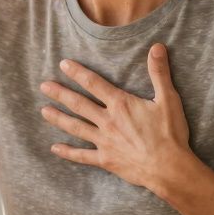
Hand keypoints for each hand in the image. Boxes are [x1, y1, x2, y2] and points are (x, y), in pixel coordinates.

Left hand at [38, 43, 193, 191]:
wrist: (169, 168)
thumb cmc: (170, 134)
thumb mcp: (168, 99)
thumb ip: (159, 72)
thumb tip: (157, 47)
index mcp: (120, 104)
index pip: (94, 83)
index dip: (77, 73)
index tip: (63, 64)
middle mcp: (107, 121)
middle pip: (78, 104)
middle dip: (60, 94)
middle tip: (44, 86)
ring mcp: (104, 141)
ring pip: (76, 127)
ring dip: (59, 118)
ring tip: (43, 111)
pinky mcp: (106, 160)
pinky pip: (82, 156)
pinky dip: (68, 153)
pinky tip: (55, 148)